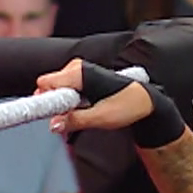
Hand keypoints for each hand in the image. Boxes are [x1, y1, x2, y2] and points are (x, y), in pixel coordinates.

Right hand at [40, 59, 154, 134]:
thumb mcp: (103, 118)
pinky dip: (69, 101)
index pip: (45, 83)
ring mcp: (78, 71)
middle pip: (48, 86)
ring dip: (63, 104)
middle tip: (71, 117)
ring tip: (83, 111)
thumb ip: (75, 121)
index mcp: (81, 73)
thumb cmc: (129, 105)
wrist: (147, 100)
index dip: (45, 100)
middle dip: (55, 103)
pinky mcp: (81, 77)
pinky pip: (64, 89)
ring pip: (55, 88)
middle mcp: (77, 67)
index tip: (51, 115)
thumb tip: (53, 125)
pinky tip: (84, 107)